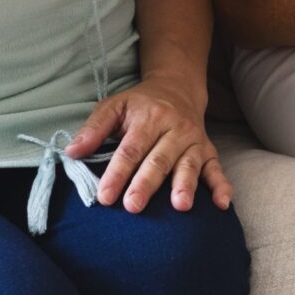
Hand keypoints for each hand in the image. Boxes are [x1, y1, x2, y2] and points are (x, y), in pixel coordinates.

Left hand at [71, 79, 231, 212]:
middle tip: (133, 206)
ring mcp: (194, 140)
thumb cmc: (141, 104)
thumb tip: (72, 152)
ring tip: (180, 206)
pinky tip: (222, 204)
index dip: (117, 173)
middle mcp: (175, 128)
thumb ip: (94, 128)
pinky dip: (222, 186)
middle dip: (147, 184)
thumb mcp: (114, 106)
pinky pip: (216, 168)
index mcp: (150, 117)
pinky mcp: (208, 150)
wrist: (178, 88)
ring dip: (185, 185)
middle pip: (159, 159)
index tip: (104, 196)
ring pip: (189, 165)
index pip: (131, 149)